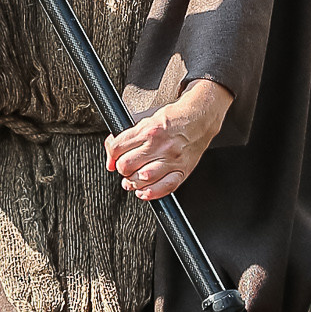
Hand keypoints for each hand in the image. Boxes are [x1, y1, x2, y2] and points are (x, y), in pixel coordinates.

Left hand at [106, 79, 232, 201]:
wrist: (199, 118)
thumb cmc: (174, 118)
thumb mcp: (147, 120)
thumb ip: (129, 136)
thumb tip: (113, 153)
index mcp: (148, 131)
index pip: (118, 148)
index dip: (111, 155)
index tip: (112, 159)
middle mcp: (159, 146)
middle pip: (126, 166)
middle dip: (122, 168)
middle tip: (125, 167)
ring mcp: (171, 160)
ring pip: (141, 179)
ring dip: (132, 182)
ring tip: (133, 179)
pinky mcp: (182, 170)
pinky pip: (164, 188)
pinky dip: (150, 193)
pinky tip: (144, 191)